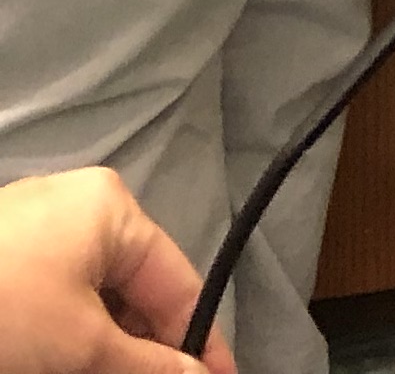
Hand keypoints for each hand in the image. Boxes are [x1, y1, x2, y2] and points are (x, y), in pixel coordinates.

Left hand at [0, 164, 231, 372]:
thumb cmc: (5, 310)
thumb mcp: (81, 346)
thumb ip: (148, 365)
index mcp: (112, 211)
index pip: (178, 282)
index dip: (199, 341)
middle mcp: (77, 212)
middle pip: (132, 294)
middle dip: (143, 351)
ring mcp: (29, 238)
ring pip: (89, 304)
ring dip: (101, 352)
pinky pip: (51, 303)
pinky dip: (63, 342)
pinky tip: (63, 368)